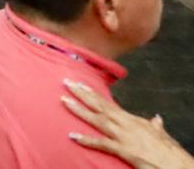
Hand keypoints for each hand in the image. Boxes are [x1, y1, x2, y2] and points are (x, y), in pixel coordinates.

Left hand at [62, 80, 193, 168]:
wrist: (179, 165)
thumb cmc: (170, 152)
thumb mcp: (162, 135)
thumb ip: (155, 126)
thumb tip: (156, 118)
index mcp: (133, 120)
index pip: (109, 104)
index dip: (93, 95)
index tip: (80, 85)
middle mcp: (127, 124)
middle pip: (100, 107)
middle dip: (82, 95)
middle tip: (66, 83)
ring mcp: (124, 137)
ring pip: (98, 120)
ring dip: (79, 110)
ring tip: (64, 101)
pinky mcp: (124, 150)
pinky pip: (102, 144)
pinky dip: (87, 140)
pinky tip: (73, 136)